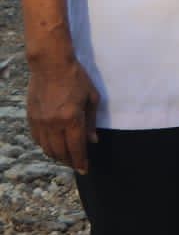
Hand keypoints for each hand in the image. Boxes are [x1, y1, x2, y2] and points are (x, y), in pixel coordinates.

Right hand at [26, 54, 98, 173]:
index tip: (84, 169)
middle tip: (76, 164)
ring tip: (66, 157)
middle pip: (60, 152)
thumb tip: (92, 141)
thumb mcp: (92, 98)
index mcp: (71, 119)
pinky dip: (46, 146)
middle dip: (69, 161)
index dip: (80, 161)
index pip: (76, 148)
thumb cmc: (77, 78)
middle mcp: (53, 124)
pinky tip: (53, 146)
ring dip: (57, 156)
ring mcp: (40, 121)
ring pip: (47, 148)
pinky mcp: (31, 117)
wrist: (51, 65)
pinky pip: (37, 139)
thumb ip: (91, 122)